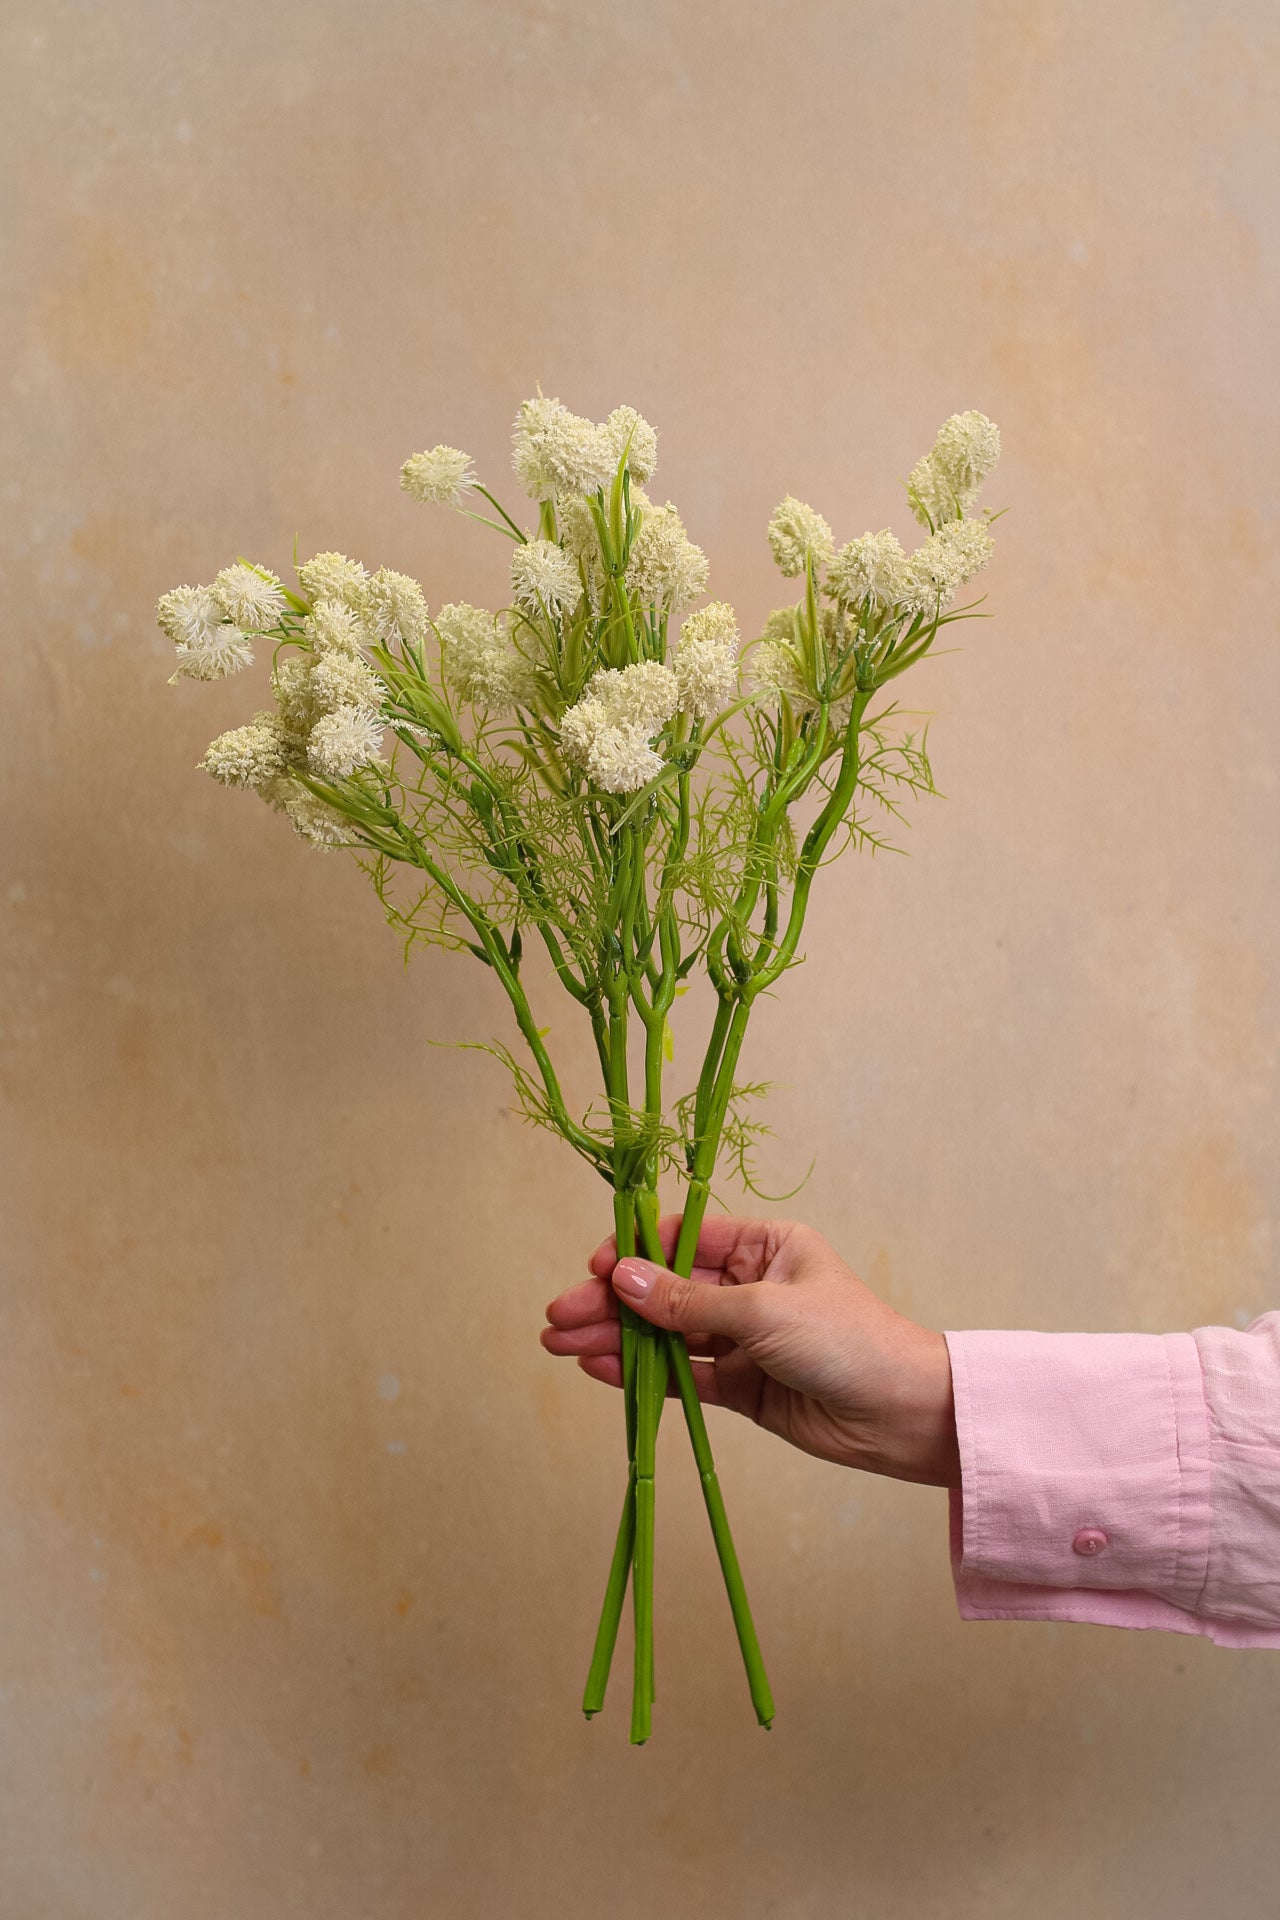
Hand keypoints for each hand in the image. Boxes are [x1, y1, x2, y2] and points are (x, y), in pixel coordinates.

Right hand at [541, 1215, 959, 1487]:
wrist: (903, 1415)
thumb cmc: (848, 1340)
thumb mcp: (763, 1310)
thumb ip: (687, 1301)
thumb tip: (621, 1277)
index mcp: (767, 1246)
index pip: (685, 1238)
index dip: (636, 1251)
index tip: (596, 1269)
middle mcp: (751, 1286)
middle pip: (666, 1287)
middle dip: (611, 1300)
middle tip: (558, 1316)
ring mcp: (744, 1338)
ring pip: (666, 1332)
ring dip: (615, 1337)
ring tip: (560, 1342)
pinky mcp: (742, 1386)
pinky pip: (682, 1373)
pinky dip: (640, 1371)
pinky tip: (598, 1367)